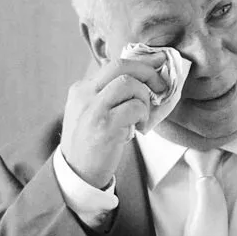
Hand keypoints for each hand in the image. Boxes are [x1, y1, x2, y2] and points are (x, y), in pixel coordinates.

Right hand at [59, 57, 166, 187]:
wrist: (77, 172)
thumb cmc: (91, 143)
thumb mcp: (92, 112)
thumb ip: (109, 95)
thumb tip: (142, 79)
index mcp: (82, 88)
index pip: (113, 64)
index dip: (140, 63)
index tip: (158, 63)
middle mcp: (85, 94)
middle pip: (121, 65)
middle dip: (147, 71)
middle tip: (160, 86)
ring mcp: (93, 109)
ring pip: (129, 83)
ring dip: (144, 98)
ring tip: (142, 115)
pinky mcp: (104, 125)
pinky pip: (134, 107)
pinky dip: (143, 115)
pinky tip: (139, 128)